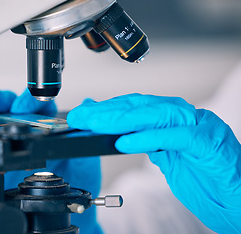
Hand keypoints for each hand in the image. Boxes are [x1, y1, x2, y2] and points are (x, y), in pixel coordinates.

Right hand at [0, 89, 101, 233]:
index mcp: (53, 126)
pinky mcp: (5, 152)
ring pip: (0, 117)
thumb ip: (85, 135)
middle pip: (15, 106)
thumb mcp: (85, 158)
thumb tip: (87, 106)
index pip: (40, 106)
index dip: (30, 100)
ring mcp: (17, 140)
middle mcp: (33, 130)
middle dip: (3, 101)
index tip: (23, 104)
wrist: (65, 205)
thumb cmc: (77, 180)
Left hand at [67, 93, 240, 233]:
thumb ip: (146, 141)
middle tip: (80, 116)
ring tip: (95, 123)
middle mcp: (185, 118)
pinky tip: (124, 142)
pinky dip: (148, 138)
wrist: (238, 199)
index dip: (106, 109)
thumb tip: (120, 132)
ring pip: (156, 114)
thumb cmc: (205, 179)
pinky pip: (175, 136)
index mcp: (174, 119)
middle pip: (140, 106)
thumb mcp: (167, 157)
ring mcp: (199, 127)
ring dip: (121, 119)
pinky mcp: (208, 144)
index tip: (82, 114)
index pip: (134, 107)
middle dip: (106, 111)